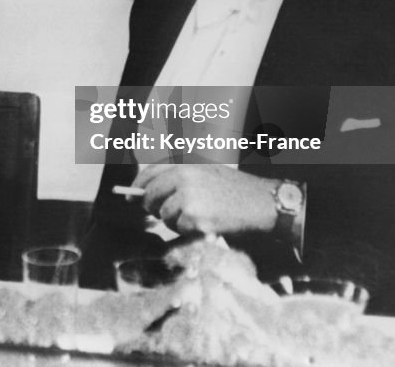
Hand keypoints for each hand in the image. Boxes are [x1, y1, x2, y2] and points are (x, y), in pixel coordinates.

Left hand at [129, 165, 276, 235]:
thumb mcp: (206, 172)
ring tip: (199, 215)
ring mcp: (188, 198)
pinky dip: (188, 230)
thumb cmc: (235, 190)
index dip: (138, 186)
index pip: (150, 173)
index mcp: (185, 164)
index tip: (131, 197)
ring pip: (164, 215)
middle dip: (155, 208)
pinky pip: (178, 229)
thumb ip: (177, 179)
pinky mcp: (195, 218)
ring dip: (175, 221)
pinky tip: (206, 223)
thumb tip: (144, 192)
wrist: (263, 204)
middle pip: (150, 197)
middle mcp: (183, 178)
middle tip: (170, 212)